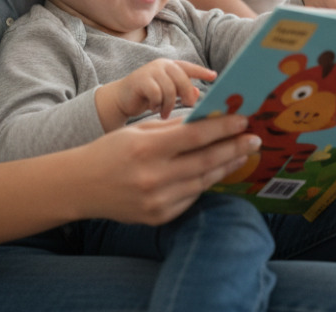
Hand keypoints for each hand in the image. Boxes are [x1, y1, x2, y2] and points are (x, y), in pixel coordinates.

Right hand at [72, 114, 260, 225]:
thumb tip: (208, 119)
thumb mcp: (138, 131)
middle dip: (234, 148)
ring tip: (241, 154)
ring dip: (226, 166)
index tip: (243, 121)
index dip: (223, 128)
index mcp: (147, 149)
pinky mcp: (158, 217)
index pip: (195, 137)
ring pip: (203, 181)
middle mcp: (153, 177)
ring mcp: (157, 201)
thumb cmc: (110, 151)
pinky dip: (205, 182)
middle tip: (254, 139)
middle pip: (206, 161)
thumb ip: (173, 127)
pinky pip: (191, 198)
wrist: (81, 186)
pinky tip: (216, 171)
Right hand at [98, 59, 216, 128]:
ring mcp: (150, 71)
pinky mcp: (140, 80)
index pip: (189, 67)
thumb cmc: (148, 97)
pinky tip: (154, 109)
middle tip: (188, 106)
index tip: (214, 77)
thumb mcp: (168, 94)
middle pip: (182, 78)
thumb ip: (182, 93)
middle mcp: (162, 65)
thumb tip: (198, 94)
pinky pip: (156, 93)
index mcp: (171, 67)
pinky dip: (158, 104)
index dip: (202, 72)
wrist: (121, 99)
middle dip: (187, 93)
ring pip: (170, 88)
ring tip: (164, 112)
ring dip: (169, 104)